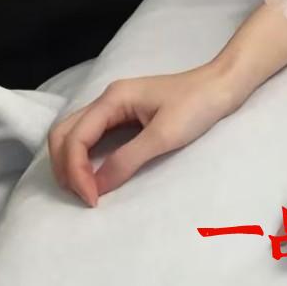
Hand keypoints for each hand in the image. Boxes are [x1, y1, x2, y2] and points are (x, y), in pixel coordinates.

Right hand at [47, 64, 238, 205]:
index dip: (76, 171)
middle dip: (64, 166)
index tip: (92, 199)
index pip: (75, 137)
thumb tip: (96, 187)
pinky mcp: (124, 115)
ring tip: (84, 190)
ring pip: (74, 134)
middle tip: (82, 196)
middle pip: (64, 133)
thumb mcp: (163, 135)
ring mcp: (115, 106)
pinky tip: (94, 175)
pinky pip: (91, 136)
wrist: (222, 85)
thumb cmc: (197, 104)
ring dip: (70, 163)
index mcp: (113, 98)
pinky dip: (83, 157)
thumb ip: (127, 159)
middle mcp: (108, 99)